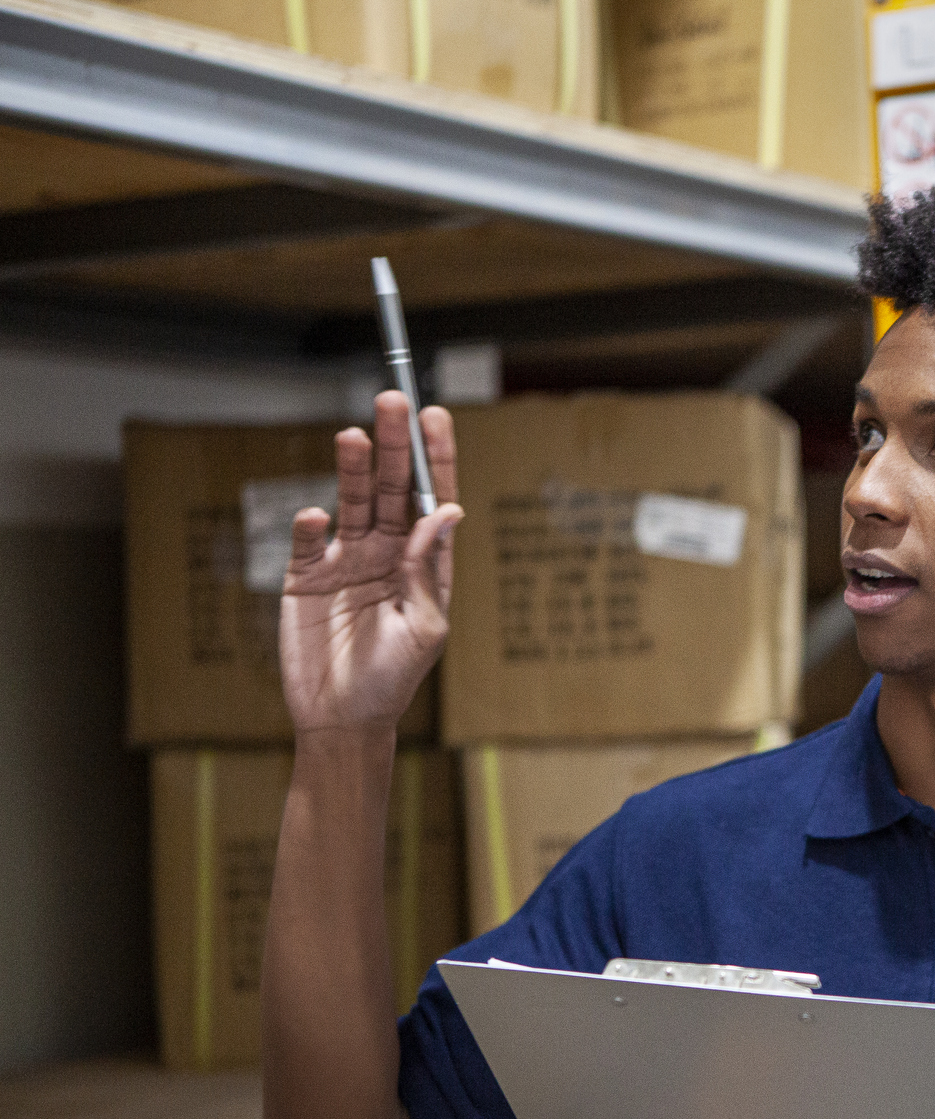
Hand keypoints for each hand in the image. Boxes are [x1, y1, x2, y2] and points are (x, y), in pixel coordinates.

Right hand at [279, 393, 461, 733]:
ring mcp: (346, 560)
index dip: (434, 457)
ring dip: (354, 469)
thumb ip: (428, 570)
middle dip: (393, 445)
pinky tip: (318, 515)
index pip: (432, 498)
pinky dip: (311, 527)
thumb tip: (445, 514)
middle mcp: (387, 552)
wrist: (342, 716)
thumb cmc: (393, 678)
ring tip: (355, 435)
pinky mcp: (306, 576)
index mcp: (423, 561)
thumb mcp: (424, 627)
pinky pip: (308, 542)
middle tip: (392, 402)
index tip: (435, 416)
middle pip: (391, 488)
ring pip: (352, 502)